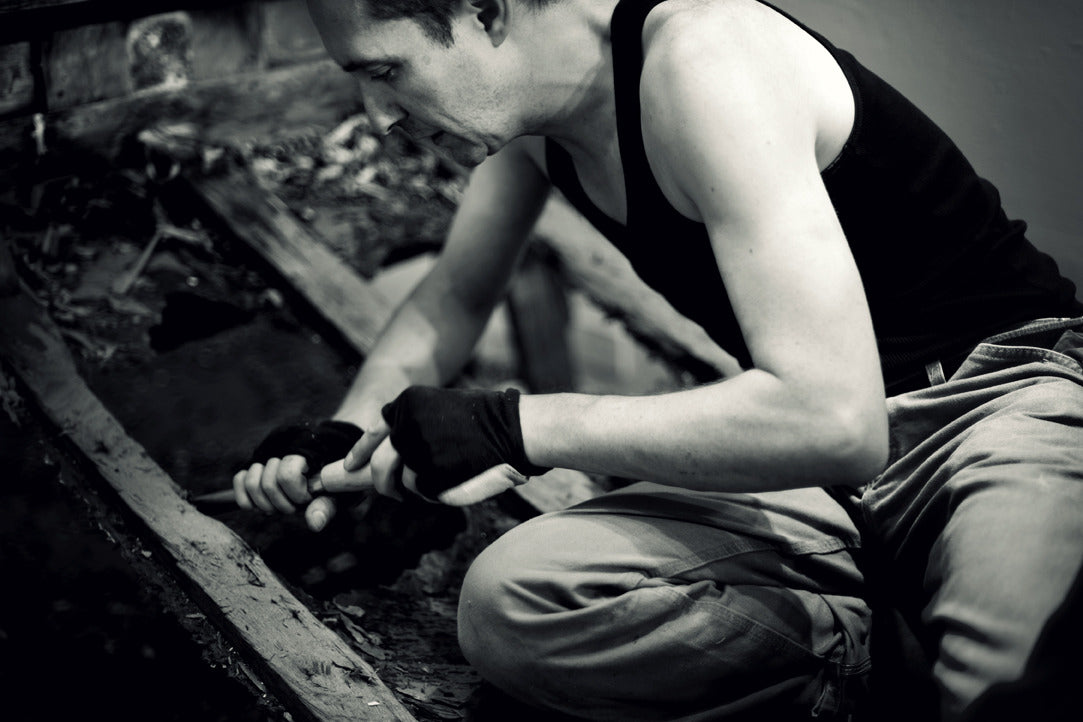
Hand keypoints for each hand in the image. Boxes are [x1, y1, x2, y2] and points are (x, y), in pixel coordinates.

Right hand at [233, 419, 361, 529]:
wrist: (337, 466)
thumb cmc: (341, 483)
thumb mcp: (342, 495)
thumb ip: (327, 506)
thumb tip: (315, 524)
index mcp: (309, 453)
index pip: (288, 473)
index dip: (296, 493)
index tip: (308, 499)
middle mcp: (286, 452)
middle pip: (269, 482)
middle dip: (281, 503)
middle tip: (294, 508)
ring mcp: (270, 461)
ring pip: (251, 480)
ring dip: (264, 501)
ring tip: (278, 507)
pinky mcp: (256, 470)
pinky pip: (240, 478)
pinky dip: (245, 496)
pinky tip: (257, 506)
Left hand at [376, 386, 549, 500]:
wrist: (513, 427)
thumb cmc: (485, 420)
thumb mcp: (441, 408)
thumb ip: (413, 425)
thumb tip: (389, 457)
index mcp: (407, 403)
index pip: (374, 431)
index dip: (360, 452)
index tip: (351, 466)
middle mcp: (405, 423)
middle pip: (379, 465)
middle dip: (383, 484)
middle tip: (392, 493)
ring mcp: (415, 448)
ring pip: (404, 483)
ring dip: (420, 488)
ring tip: (447, 477)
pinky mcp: (428, 471)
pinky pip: (423, 493)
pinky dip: (436, 494)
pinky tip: (456, 480)